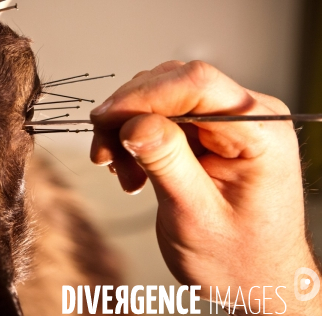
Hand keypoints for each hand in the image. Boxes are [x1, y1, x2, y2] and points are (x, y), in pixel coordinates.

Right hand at [90, 60, 321, 314]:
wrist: (252, 281)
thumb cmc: (238, 259)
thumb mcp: (196, 215)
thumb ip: (167, 163)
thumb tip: (134, 122)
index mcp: (260, 133)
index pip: (198, 85)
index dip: (143, 95)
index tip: (105, 119)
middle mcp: (247, 117)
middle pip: (174, 85)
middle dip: (129, 114)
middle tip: (104, 152)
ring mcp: (227, 123)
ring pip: (160, 98)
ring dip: (127, 130)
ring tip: (121, 173)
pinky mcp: (208, 133)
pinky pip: (161, 118)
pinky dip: (135, 140)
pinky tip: (132, 171)